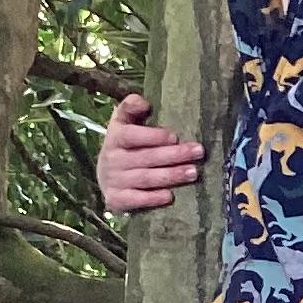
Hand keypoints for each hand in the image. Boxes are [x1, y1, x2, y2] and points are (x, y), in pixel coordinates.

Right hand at [98, 93, 204, 213]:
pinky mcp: (115, 199)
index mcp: (115, 137)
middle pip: (145, 157)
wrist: (104, 175)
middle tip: (198, 152)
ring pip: (145, 178)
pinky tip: (169, 196)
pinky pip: (134, 200)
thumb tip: (143, 102)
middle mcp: (111, 159)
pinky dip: (151, 199)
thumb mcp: (124, 122)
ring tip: (193, 172)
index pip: (130, 135)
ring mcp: (113, 180)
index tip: (174, 137)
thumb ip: (131, 107)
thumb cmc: (125, 144)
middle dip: (173, 155)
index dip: (152, 136)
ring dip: (170, 176)